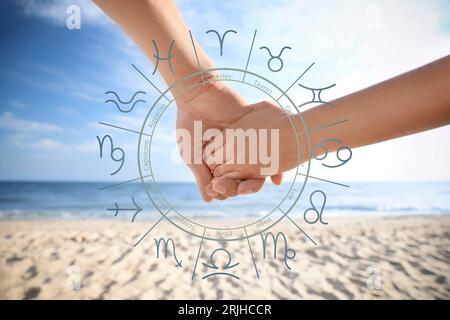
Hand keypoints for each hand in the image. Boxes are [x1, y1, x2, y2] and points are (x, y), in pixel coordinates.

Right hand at [176, 80, 281, 200]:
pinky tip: (277, 173)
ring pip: (258, 167)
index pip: (226, 184)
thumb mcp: (192, 154)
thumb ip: (202, 176)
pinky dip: (275, 162)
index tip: (220, 190)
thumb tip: (209, 200)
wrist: (199, 94)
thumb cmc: (190, 124)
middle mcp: (233, 155)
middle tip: (239, 188)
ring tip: (260, 182)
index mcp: (217, 162)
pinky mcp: (257, 131)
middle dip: (243, 186)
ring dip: (260, 178)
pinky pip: (269, 148)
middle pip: (244, 179)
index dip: (225, 190)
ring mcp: (246, 144)